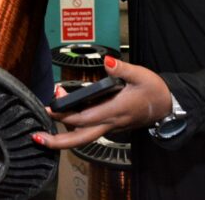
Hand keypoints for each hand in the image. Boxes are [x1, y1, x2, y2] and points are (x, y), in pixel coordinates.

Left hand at [32, 56, 172, 149]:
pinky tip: (65, 114)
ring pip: (83, 136)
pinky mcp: (111, 124)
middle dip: (57, 141)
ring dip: (63, 134)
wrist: (168, 106)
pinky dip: (74, 125)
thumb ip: (121, 69)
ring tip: (47, 120)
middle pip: (80, 138)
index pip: (84, 118)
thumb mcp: (140, 75)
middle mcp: (110, 123)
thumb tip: (107, 62)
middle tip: (36, 138)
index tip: (50, 107)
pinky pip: (89, 129)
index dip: (65, 115)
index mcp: (115, 111)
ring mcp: (110, 126)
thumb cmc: (154, 91)